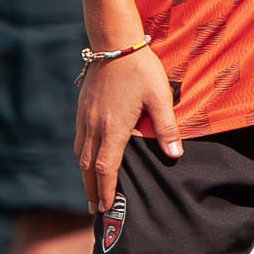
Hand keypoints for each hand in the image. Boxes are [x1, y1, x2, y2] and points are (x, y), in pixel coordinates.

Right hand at [75, 45, 182, 206]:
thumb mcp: (160, 98)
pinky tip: (88, 160)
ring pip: (80, 153)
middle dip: (90, 189)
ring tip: (90, 190)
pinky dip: (82, 156)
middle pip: (88, 166)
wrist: (114, 43)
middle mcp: (94, 125)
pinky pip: (78, 139)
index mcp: (114, 127)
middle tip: (95, 209)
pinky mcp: (82, 108)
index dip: (105, 189)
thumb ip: (167, 128)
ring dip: (85, 174)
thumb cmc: (141, 70)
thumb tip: (175, 155)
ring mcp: (85, 117)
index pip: (107, 167)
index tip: (105, 207)